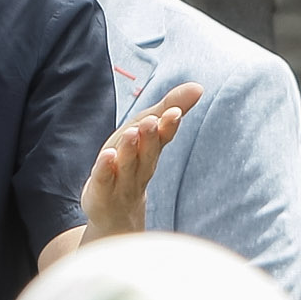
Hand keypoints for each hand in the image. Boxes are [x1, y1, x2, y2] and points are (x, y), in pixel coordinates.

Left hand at [82, 86, 202, 239]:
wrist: (115, 212)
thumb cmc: (131, 165)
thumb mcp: (147, 133)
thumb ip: (169, 108)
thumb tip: (199, 87)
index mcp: (152, 151)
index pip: (163, 138)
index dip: (168, 126)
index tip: (174, 112)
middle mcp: (140, 167)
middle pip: (148, 152)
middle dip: (151, 137)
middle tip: (152, 121)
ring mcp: (121, 182)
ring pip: (127, 165)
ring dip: (130, 149)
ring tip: (131, 133)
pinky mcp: (101, 192)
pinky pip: (104, 180)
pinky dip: (105, 169)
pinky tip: (107, 156)